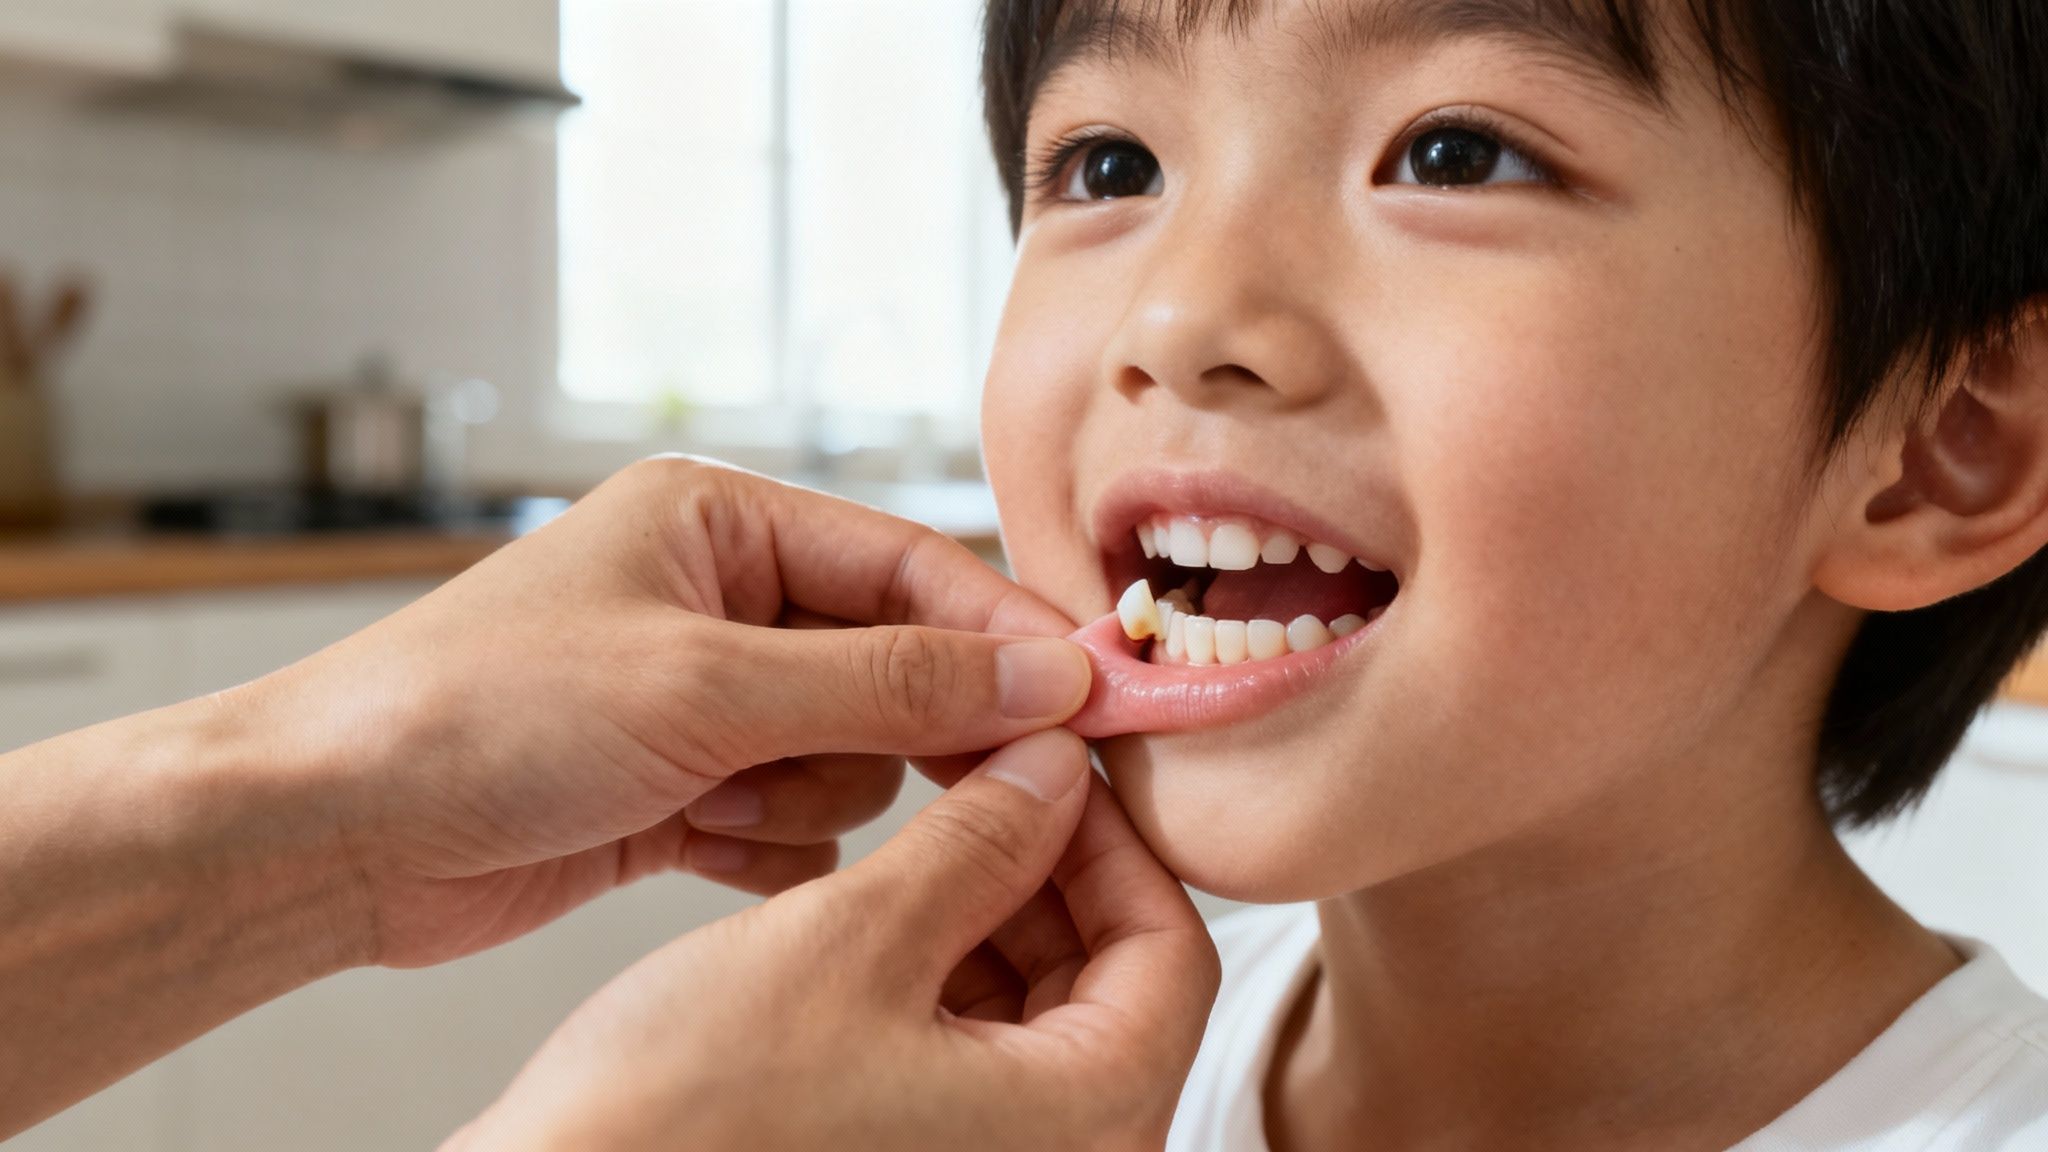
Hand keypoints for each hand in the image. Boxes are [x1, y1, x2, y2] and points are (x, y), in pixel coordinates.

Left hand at [236, 457, 1090, 967]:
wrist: (330, 833)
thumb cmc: (476, 713)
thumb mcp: (706, 684)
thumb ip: (892, 681)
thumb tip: (1044, 670)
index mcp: (718, 522)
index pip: (908, 564)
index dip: (1001, 632)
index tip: (1083, 697)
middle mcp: (718, 603)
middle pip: (893, 665)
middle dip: (899, 729)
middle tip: (971, 783)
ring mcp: (702, 703)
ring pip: (852, 759)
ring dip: (804, 795)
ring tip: (711, 799)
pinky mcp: (683, 793)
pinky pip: (797, 827)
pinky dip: (766, 848)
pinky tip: (692, 843)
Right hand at [448, 730, 1221, 1151]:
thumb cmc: (686, 1118)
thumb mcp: (851, 940)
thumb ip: (980, 843)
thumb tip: (1054, 766)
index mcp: (1082, 1123)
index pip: (1171, 951)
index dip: (1115, 837)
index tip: (1051, 758)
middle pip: (1112, 978)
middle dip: (1048, 864)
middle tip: (984, 768)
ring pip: (1040, 1007)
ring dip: (992, 906)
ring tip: (923, 823)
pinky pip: (973, 1048)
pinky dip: (942, 965)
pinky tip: (880, 902)